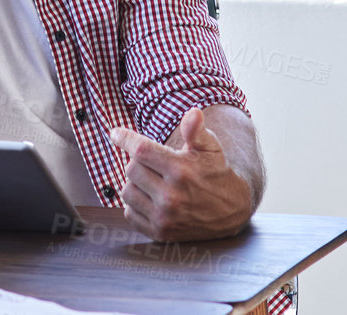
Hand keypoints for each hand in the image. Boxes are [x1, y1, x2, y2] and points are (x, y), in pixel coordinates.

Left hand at [111, 109, 253, 241]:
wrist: (230, 211)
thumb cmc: (216, 173)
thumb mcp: (211, 148)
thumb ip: (197, 130)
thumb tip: (192, 113)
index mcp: (181, 171)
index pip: (142, 151)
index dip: (125, 139)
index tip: (116, 134)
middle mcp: (171, 196)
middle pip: (131, 169)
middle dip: (137, 161)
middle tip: (151, 161)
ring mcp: (164, 217)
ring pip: (127, 192)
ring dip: (134, 182)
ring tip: (151, 179)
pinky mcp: (159, 233)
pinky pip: (129, 213)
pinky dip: (135, 203)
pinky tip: (150, 197)